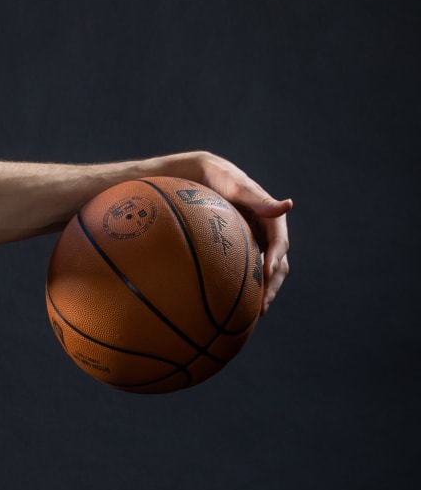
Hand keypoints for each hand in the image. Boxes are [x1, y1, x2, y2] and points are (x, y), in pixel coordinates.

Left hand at [189, 151, 291, 312]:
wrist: (200, 176)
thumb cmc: (219, 178)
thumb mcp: (237, 186)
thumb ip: (260, 198)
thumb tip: (288, 205)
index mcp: (271, 219)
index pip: (280, 244)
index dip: (276, 260)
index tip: (268, 274)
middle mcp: (266, 233)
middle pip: (277, 264)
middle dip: (272, 285)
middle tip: (262, 306)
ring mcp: (254, 242)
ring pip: (265, 272)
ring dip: (263, 291)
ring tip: (254, 313)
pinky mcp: (240, 249)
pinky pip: (246, 270)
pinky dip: (245, 286)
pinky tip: (234, 304)